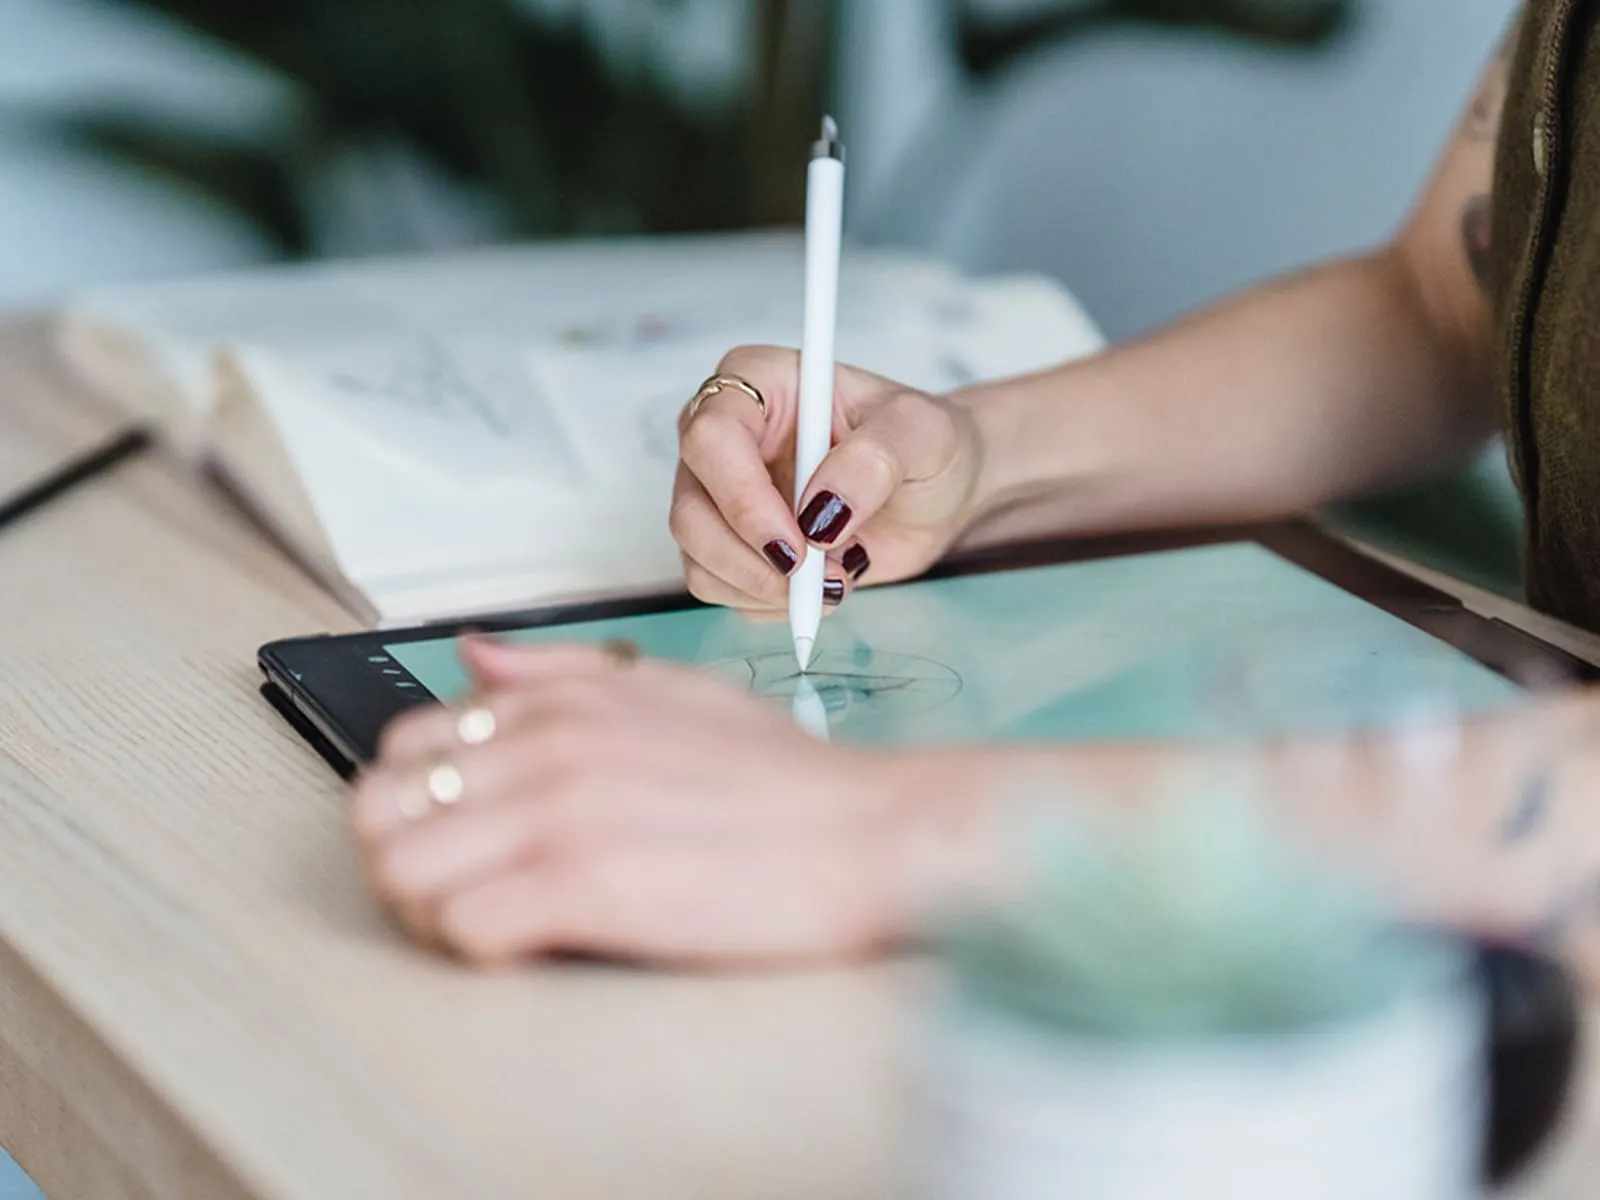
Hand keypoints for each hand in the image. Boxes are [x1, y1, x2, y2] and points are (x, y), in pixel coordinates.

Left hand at [348, 638, 969, 967]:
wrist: (876, 832)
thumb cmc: (788, 782)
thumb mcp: (675, 694)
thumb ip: (566, 674)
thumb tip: (475, 656)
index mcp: (563, 702)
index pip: (406, 743)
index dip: (417, 804)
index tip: (464, 841)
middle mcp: (549, 745)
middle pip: (380, 807)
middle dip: (403, 858)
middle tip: (462, 892)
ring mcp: (564, 812)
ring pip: (400, 870)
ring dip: (429, 911)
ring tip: (496, 926)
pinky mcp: (588, 886)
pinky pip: (462, 929)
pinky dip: (481, 951)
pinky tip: (536, 947)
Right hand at [671, 346, 981, 615]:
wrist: (938, 491)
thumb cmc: (926, 444)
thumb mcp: (923, 433)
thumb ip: (875, 459)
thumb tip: (822, 510)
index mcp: (758, 383)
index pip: (710, 439)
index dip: (742, 498)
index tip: (799, 541)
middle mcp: (726, 437)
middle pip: (690, 511)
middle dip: (753, 560)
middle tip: (822, 577)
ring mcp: (722, 494)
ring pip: (698, 558)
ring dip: (766, 588)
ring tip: (838, 576)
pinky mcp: (732, 543)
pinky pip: (721, 589)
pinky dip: (770, 604)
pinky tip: (821, 585)